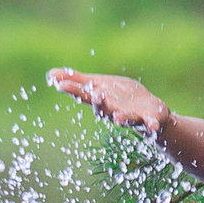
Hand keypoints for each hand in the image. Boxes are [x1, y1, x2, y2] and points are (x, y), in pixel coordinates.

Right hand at [47, 67, 171, 135]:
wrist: (148, 111)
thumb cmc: (119, 98)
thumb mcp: (98, 86)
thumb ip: (76, 81)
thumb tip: (50, 74)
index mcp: (100, 101)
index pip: (84, 95)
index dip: (73, 90)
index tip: (60, 85)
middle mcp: (113, 111)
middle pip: (104, 108)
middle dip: (99, 103)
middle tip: (95, 95)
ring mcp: (132, 116)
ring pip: (125, 118)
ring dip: (121, 118)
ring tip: (118, 118)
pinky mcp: (149, 119)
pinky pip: (151, 123)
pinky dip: (151, 126)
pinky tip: (153, 128)